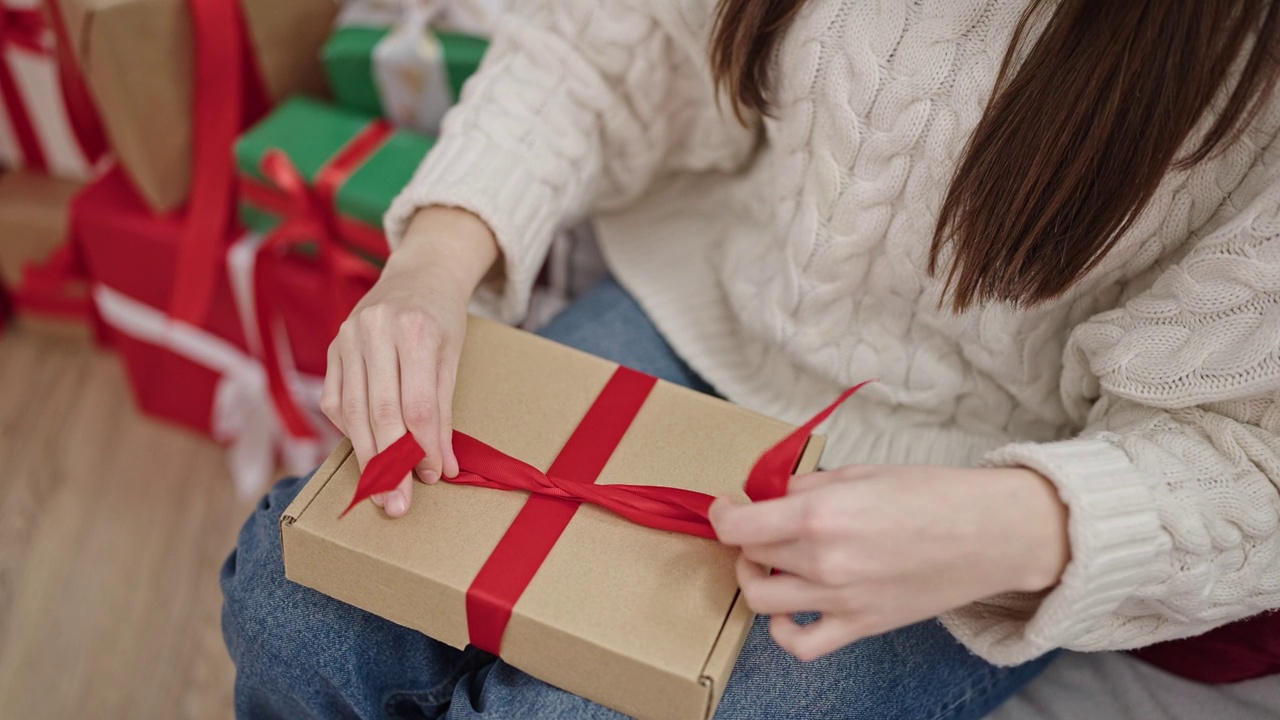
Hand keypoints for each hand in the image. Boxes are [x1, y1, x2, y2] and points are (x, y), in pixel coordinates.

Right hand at [320, 206, 498, 516]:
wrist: (418, 273)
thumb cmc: (442, 318)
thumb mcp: (453, 358)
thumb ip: (444, 412)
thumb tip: (440, 467)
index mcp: (415, 330)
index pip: (416, 404)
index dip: (422, 447)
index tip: (430, 477)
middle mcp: (375, 332)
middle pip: (379, 412)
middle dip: (388, 464)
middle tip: (396, 504)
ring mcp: (347, 339)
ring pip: (352, 411)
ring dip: (365, 457)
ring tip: (379, 492)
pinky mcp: (332, 350)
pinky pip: (336, 401)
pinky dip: (349, 430)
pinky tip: (365, 451)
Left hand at [709, 465, 1069, 660]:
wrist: (989, 533)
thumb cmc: (933, 494)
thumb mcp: (861, 472)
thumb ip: (809, 487)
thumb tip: (775, 496)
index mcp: (820, 514)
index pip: (739, 525)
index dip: (722, 513)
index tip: (726, 506)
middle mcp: (823, 560)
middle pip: (751, 556)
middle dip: (747, 537)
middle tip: (760, 524)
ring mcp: (841, 599)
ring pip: (763, 600)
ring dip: (755, 579)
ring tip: (769, 563)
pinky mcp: (861, 625)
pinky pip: (801, 645)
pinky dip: (783, 632)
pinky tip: (788, 610)